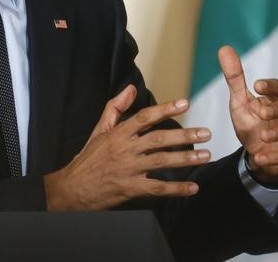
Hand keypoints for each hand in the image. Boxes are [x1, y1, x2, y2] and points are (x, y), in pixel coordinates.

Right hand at [44, 84, 211, 210]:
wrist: (72, 188)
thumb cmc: (88, 158)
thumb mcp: (99, 129)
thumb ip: (115, 108)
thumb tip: (131, 89)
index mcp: (118, 133)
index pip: (145, 117)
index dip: (165, 109)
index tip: (184, 104)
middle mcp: (125, 149)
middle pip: (158, 139)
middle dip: (184, 135)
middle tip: (205, 133)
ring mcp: (128, 169)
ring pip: (161, 161)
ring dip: (185, 158)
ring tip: (205, 155)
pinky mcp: (130, 189)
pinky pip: (157, 188)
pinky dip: (176, 188)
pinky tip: (192, 187)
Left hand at [219, 45, 277, 183]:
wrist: (256, 154)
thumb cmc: (251, 124)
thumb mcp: (239, 102)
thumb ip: (234, 78)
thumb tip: (224, 48)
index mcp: (277, 99)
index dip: (270, 86)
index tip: (256, 86)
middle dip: (277, 109)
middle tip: (261, 113)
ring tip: (262, 136)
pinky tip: (260, 157)